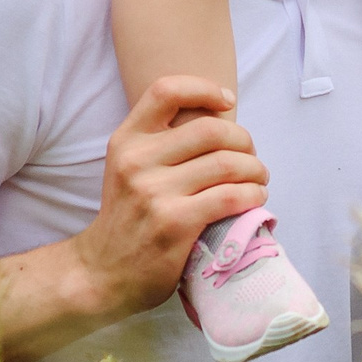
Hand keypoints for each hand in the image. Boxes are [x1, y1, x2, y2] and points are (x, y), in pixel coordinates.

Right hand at [72, 75, 265, 319]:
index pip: (166, 90)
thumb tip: (220, 119)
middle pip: (211, 130)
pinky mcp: (175, 223)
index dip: (204, 88)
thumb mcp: (128, 169)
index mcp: (126, 140)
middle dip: (244, 141)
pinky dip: (252, 195)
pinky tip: (255, 199)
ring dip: (255, 170)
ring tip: (259, 179)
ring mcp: (154, 193)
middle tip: (251, 157)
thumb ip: (161, 143)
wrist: (103, 273)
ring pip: (227, 164)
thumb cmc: (128, 217)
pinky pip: (230, 197)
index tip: (227, 102)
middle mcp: (137, 161)